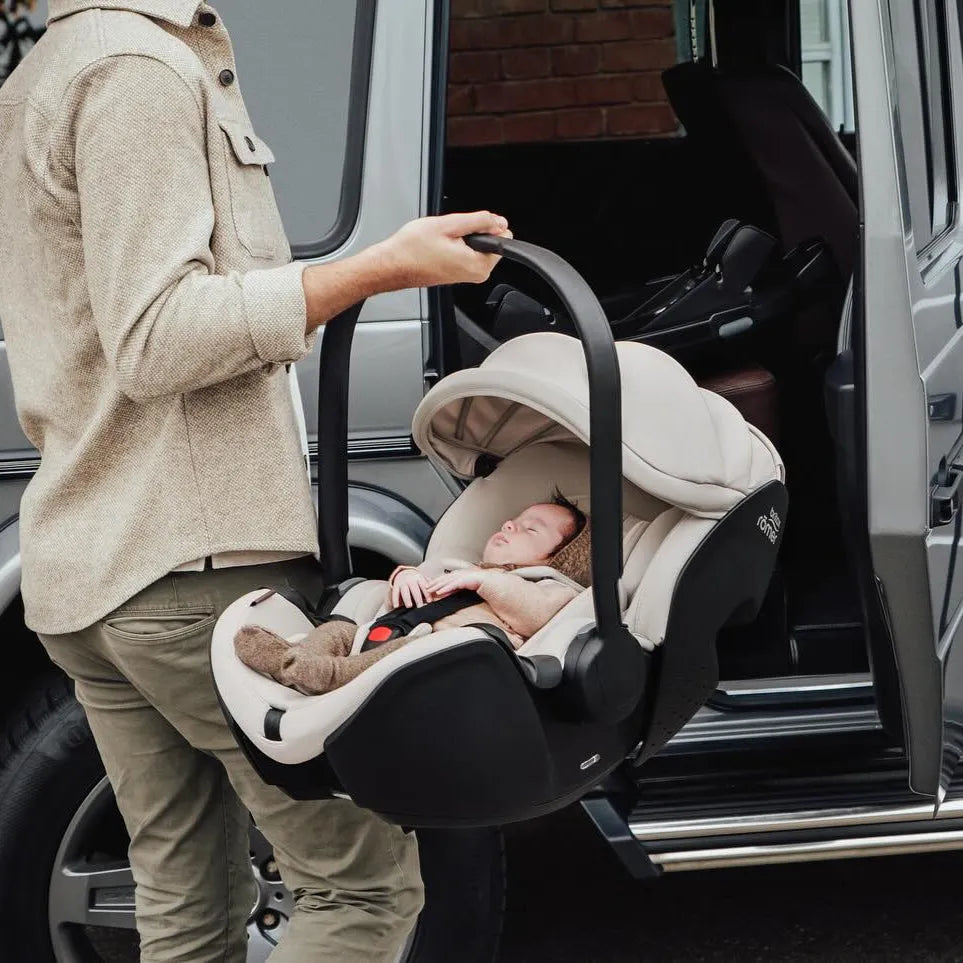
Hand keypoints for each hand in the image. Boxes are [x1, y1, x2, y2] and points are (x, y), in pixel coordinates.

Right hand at [377, 211, 511, 288]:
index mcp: (478, 264)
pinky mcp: (458, 273)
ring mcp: (467, 275)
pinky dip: (456, 245)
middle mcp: (476, 274)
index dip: (487, 225)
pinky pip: (467, 253)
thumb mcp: (448, 224)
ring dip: (463, 238)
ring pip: (478, 245)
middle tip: (450, 234)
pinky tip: (439, 246)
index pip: (504, 237)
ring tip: (442, 241)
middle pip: (491, 241)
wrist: (392, 265)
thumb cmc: (412, 249)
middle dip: (474, 232)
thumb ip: (479, 221)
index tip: (467, 227)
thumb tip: (499, 221)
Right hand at [391, 569, 432, 608]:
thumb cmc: (416, 580)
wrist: (403, 572)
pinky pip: (395, 593)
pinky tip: (396, 606)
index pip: (424, 586)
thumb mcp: (423, 580)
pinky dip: (395, 600)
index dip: (427, 594)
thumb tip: (437, 595)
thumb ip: (429, 587)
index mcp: (419, 578)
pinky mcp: (395, 586)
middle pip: (414, 590)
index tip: (429, 601)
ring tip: (409, 606)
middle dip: (418, 598)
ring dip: (407, 599)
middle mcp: (410, 580)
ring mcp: (402, 582)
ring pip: (405, 591)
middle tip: (420, 606)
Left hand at [426, 569, 486, 597]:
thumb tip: (443, 593)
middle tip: (425, 588)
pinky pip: (452, 585)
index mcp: (457, 574)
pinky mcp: (463, 580)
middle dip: (433, 584)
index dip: (435, 582)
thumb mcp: (461, 586)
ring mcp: (460, 576)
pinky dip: (445, 589)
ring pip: (445, 582)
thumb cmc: (476, 583)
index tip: (428, 585)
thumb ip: (453, 589)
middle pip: (442, 579)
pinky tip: (439, 592)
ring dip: (437, 586)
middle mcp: (457, 574)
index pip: (443, 578)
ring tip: (429, 590)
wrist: (487, 581)